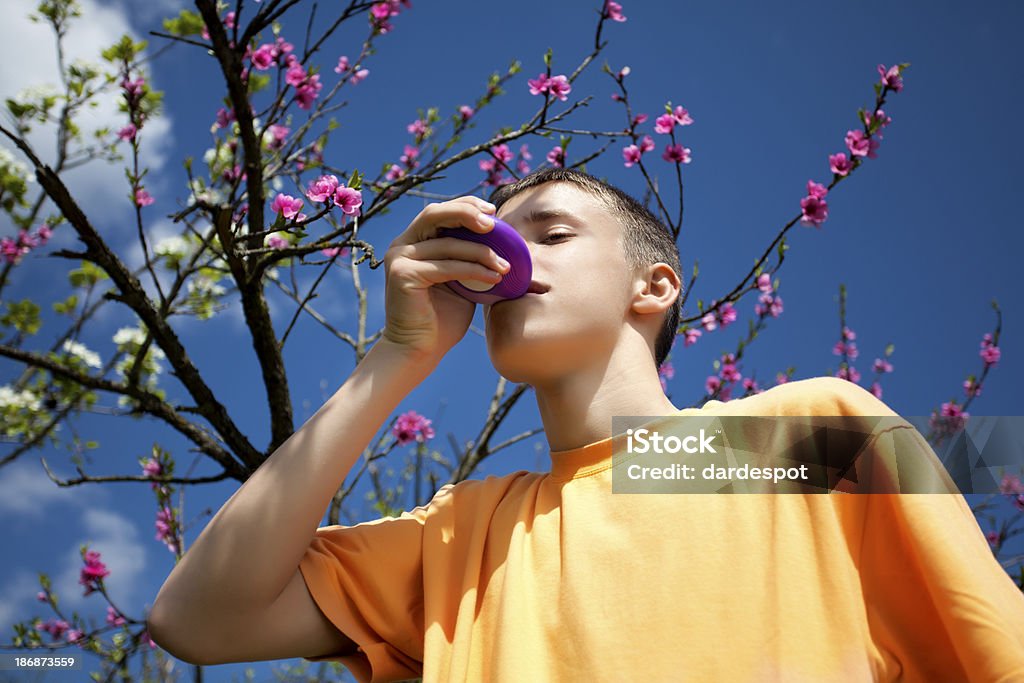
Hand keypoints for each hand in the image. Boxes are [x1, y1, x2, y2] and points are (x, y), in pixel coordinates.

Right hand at [380, 196, 509, 363]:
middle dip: (468, 213)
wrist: (419, 350)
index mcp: (413, 243)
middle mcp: (402, 245)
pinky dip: (474, 270)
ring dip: (482, 252)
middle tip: (495, 224)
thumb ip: (470, 260)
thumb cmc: (441, 319)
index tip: (493, 211)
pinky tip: (495, 278)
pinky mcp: (403, 275)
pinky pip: (447, 267)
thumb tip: (507, 243)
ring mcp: (399, 259)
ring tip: (506, 265)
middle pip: (435, 214)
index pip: (439, 213)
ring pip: (447, 244)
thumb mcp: (461, 283)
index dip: (465, 205)